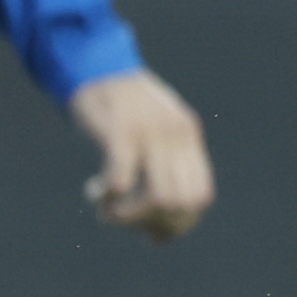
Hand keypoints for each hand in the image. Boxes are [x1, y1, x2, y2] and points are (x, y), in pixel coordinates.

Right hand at [69, 68, 213, 240]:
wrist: (94, 64)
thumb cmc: (119, 106)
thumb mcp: (154, 131)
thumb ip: (163, 167)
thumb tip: (161, 233)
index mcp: (189, 136)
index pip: (201, 196)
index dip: (178, 222)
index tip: (149, 227)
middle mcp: (176, 136)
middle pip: (181, 205)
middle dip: (152, 224)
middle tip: (124, 217)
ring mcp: (151, 133)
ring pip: (158, 199)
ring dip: (129, 217)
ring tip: (108, 209)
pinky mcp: (120, 131)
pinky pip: (122, 183)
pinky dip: (109, 198)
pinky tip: (96, 192)